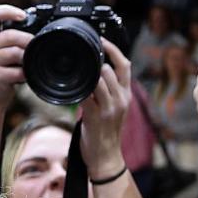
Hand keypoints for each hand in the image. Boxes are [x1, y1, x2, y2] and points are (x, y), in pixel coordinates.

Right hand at [0, 4, 29, 114]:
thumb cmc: (0, 72)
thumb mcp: (2, 52)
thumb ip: (13, 40)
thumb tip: (36, 36)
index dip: (6, 11)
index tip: (22, 16)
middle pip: (11, 35)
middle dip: (28, 41)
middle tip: (37, 48)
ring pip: (15, 53)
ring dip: (28, 59)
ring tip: (30, 64)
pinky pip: (16, 71)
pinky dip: (25, 74)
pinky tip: (25, 76)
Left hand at [79, 39, 131, 171]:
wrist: (106, 157)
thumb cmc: (106, 133)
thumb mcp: (115, 109)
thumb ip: (110, 91)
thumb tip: (96, 72)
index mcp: (126, 96)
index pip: (125, 65)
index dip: (113, 50)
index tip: (101, 40)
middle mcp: (121, 100)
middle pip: (110, 69)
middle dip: (95, 61)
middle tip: (82, 57)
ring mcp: (109, 109)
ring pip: (99, 79)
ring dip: (86, 74)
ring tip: (76, 72)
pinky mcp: (96, 117)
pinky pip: (86, 94)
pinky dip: (78, 88)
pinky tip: (71, 87)